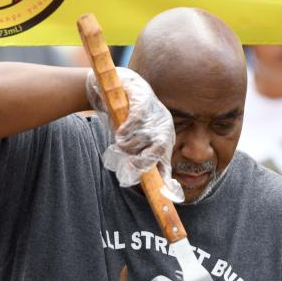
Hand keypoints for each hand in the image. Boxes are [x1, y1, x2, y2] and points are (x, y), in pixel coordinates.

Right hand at [85, 67, 182, 201]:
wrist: (115, 87)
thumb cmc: (126, 119)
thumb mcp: (137, 141)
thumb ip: (144, 160)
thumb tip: (155, 188)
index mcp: (166, 136)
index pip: (165, 161)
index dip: (162, 177)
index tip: (160, 193)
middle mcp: (164, 124)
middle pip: (156, 151)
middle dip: (140, 161)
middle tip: (127, 163)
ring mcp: (154, 112)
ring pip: (142, 138)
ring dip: (127, 145)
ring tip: (120, 141)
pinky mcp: (142, 99)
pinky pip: (136, 121)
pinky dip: (126, 130)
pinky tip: (119, 133)